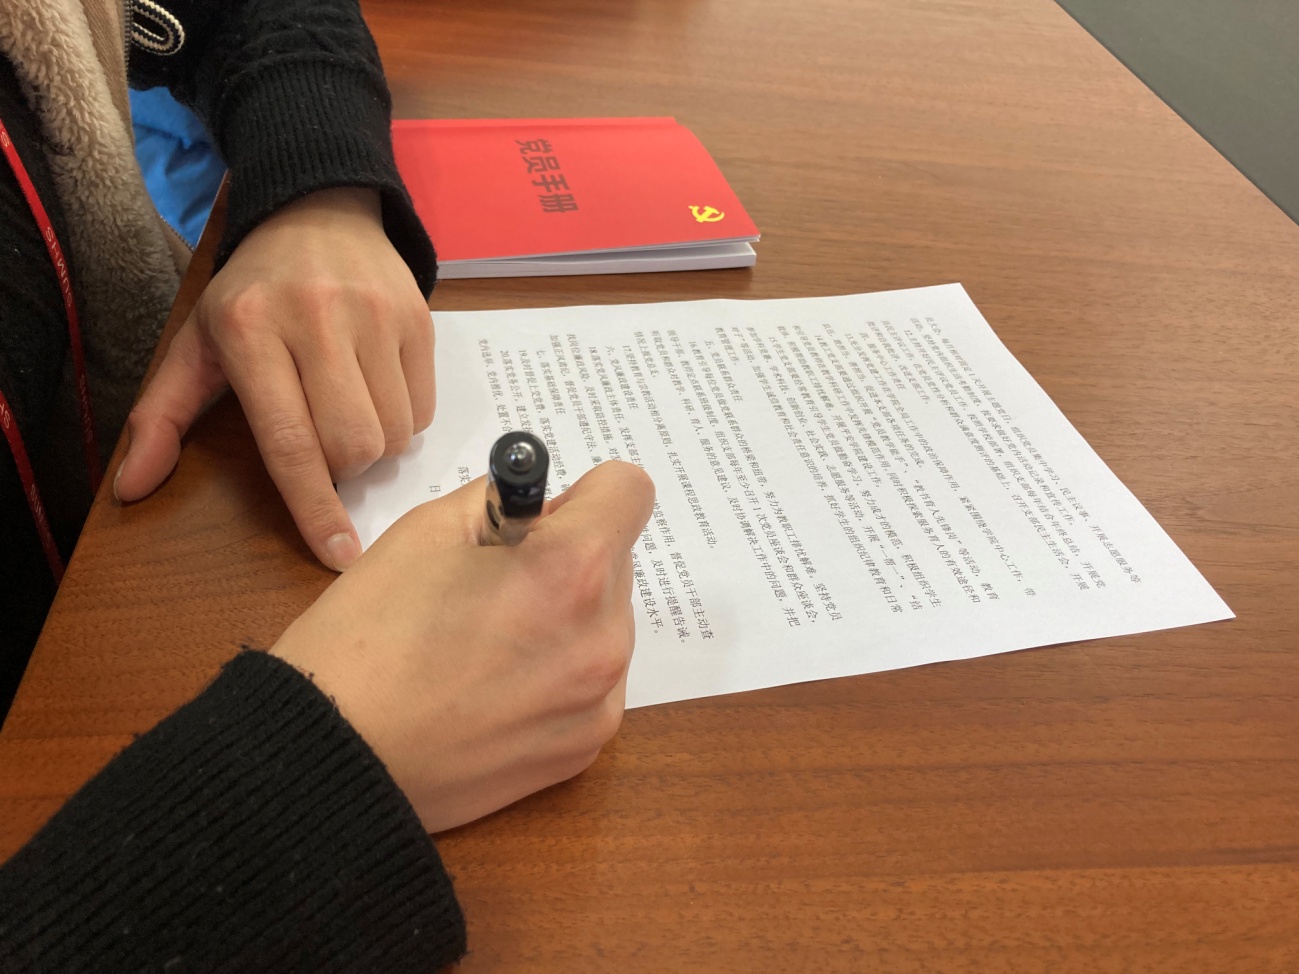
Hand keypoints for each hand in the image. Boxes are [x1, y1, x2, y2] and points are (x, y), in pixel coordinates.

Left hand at [114, 187, 434, 571]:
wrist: (318, 211)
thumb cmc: (251, 292)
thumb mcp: (196, 344)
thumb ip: (160, 417)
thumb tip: (130, 488)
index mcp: (250, 329)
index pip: (289, 441)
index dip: (314, 507)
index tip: (338, 554)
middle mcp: (317, 318)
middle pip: (352, 445)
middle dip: (340, 468)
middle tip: (320, 441)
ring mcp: (375, 315)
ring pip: (393, 433)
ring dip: (373, 447)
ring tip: (347, 411)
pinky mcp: (417, 318)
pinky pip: (422, 409)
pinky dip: (401, 420)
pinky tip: (376, 390)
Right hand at [270, 460, 654, 832]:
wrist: (332, 756)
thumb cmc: (365, 635)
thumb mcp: (427, 530)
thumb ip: (505, 503)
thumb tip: (545, 510)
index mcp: (571, 570)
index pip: (629, 492)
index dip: (584, 493)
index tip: (540, 518)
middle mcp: (603, 637)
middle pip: (617, 562)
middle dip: (567, 559)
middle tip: (492, 585)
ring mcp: (599, 701)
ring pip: (605, 624)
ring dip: (567, 617)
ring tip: (484, 643)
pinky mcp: (585, 748)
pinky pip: (592, 683)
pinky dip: (558, 672)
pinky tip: (492, 687)